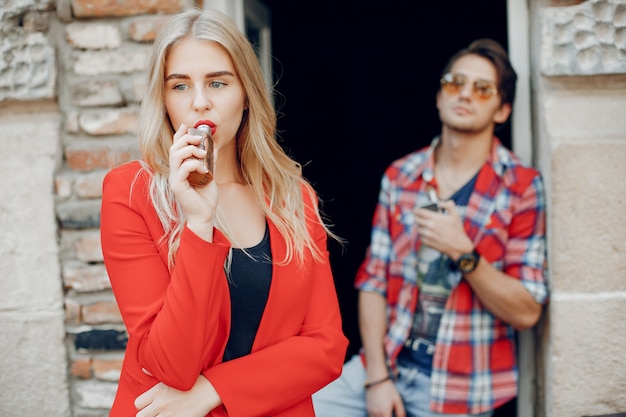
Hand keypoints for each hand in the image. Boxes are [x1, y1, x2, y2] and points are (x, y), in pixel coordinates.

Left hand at [134, 375, 220, 416]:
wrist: (209, 390)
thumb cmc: (193, 381)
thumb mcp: (173, 375)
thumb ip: (156, 373)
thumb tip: (143, 370)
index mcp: (158, 391)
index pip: (138, 403)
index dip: (142, 405)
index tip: (149, 405)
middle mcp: (161, 404)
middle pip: (140, 416)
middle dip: (146, 415)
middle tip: (155, 413)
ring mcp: (169, 415)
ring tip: (164, 415)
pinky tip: (173, 416)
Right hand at [169, 124, 218, 239]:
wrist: (205, 215)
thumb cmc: (206, 198)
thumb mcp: (210, 175)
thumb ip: (210, 161)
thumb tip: (213, 146)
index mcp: (180, 169)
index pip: (176, 148)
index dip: (179, 135)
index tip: (187, 126)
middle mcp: (175, 172)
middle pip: (174, 148)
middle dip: (187, 139)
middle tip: (201, 139)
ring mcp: (174, 179)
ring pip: (175, 155)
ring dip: (190, 149)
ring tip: (203, 154)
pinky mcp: (177, 186)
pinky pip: (183, 168)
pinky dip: (195, 164)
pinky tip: (205, 169)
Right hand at [365, 380, 404, 416]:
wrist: (376, 380)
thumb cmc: (388, 390)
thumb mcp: (397, 400)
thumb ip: (401, 413)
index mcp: (384, 412)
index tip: (394, 416)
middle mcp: (376, 414)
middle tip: (390, 414)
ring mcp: (371, 412)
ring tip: (386, 414)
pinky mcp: (368, 409)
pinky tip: (381, 414)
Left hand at [413, 199, 472, 259]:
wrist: (459, 246)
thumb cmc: (457, 230)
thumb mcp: (456, 215)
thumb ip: (449, 205)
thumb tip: (440, 203)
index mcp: (435, 218)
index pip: (420, 212)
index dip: (416, 209)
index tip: (415, 209)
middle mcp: (430, 226)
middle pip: (416, 219)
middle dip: (416, 217)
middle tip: (417, 216)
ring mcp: (428, 235)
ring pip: (417, 228)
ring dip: (419, 226)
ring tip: (423, 225)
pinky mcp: (427, 243)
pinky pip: (420, 237)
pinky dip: (422, 234)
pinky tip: (427, 233)